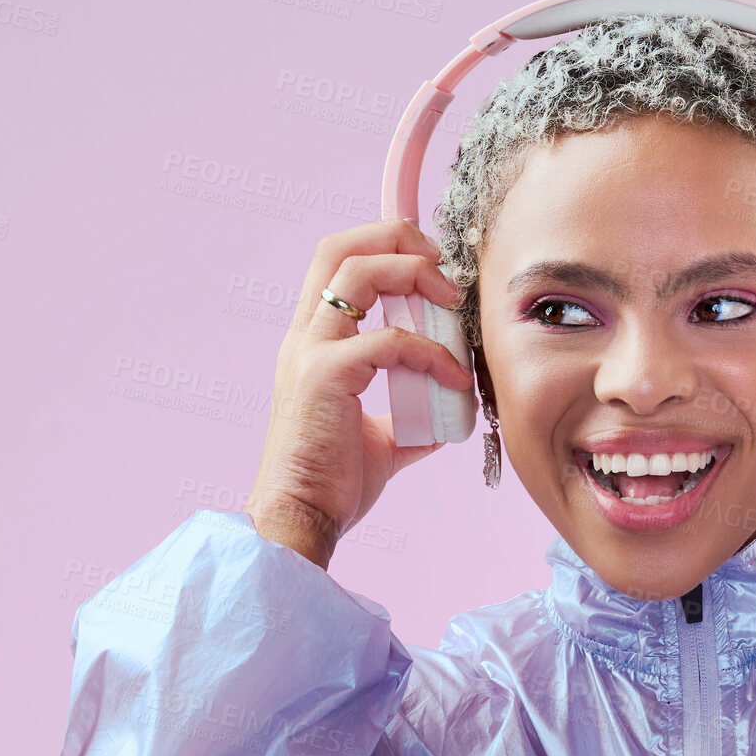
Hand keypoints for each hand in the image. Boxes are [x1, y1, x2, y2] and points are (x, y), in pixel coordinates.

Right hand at [244, 219, 473, 567]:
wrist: (301, 518)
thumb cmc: (332, 482)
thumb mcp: (380, 439)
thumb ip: (409, 414)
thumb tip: (448, 411)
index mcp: (311, 342)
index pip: (337, 262)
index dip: (384, 244)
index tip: (431, 262)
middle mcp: (304, 336)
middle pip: (341, 247)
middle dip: (398, 238)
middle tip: (444, 266)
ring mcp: (309, 352)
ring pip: (359, 273)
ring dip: (414, 275)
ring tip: (453, 301)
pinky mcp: (324, 377)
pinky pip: (388, 341)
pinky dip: (430, 352)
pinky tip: (454, 378)